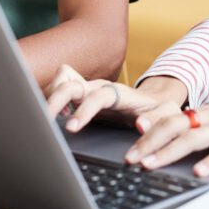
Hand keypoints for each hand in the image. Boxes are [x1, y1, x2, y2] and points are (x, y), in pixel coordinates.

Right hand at [44, 64, 183, 132]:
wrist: (153, 102)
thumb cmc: (158, 111)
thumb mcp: (165, 115)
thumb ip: (157, 120)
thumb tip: (141, 125)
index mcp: (119, 93)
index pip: (98, 96)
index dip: (84, 110)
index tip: (72, 127)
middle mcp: (100, 87)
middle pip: (70, 82)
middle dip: (54, 100)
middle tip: (44, 122)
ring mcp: (88, 89)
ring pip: (61, 82)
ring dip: (50, 97)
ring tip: (50, 119)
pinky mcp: (81, 95)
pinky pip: (59, 88)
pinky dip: (51, 99)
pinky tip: (56, 117)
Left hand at [124, 105, 208, 176]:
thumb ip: (200, 133)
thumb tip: (170, 145)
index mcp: (207, 112)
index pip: (171, 119)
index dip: (149, 131)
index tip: (131, 145)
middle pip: (176, 125)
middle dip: (151, 142)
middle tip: (132, 158)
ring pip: (194, 137)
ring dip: (170, 151)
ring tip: (152, 164)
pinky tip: (199, 172)